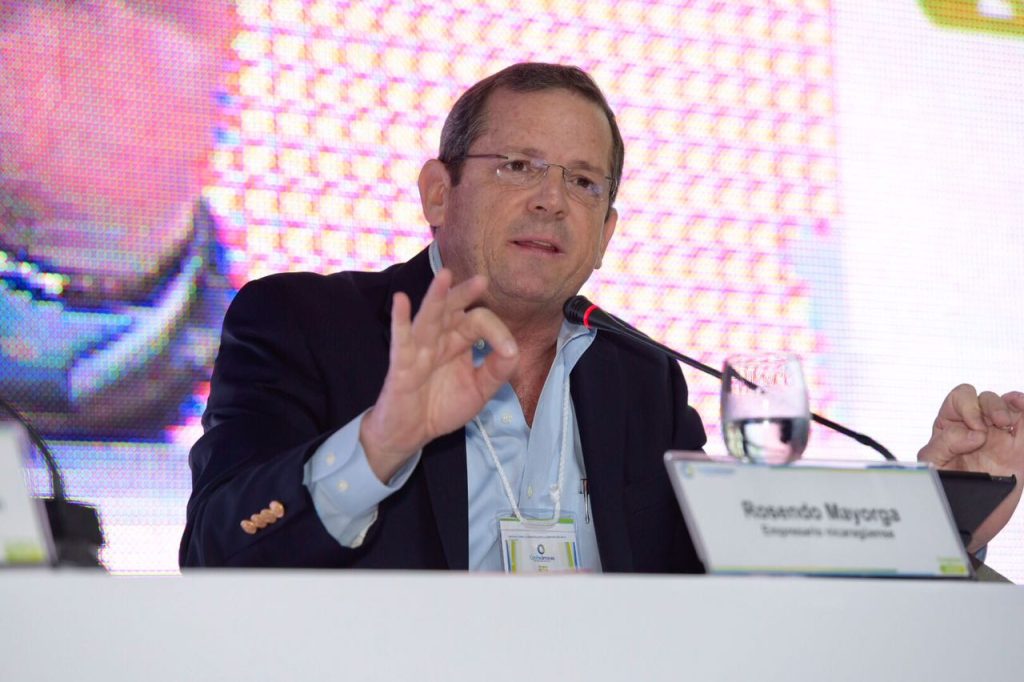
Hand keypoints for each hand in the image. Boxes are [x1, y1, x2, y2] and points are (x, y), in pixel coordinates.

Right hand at [359, 269, 518, 481]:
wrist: (411, 434)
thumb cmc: (441, 407)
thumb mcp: (479, 390)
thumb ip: (497, 371)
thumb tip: (512, 349)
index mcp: (458, 341)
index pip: (478, 322)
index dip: (496, 332)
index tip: (507, 351)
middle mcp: (439, 340)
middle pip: (451, 309)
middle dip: (464, 293)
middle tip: (481, 279)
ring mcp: (419, 350)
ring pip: (428, 318)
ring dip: (436, 297)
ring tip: (445, 275)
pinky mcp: (402, 365)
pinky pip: (401, 341)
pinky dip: (400, 320)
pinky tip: (401, 300)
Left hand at [918, 384, 1023, 551]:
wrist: (966, 518)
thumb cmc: (944, 488)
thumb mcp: (933, 464)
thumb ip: (945, 443)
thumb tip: (975, 434)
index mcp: (951, 425)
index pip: (960, 398)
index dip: (967, 405)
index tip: (973, 428)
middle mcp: (975, 427)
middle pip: (984, 398)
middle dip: (988, 407)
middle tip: (986, 432)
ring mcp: (999, 437)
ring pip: (1007, 405)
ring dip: (1006, 407)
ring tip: (1004, 424)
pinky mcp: (1018, 450)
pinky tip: (1021, 405)